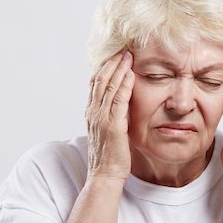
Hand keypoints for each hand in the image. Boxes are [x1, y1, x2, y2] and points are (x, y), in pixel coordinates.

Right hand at [85, 51, 134, 179]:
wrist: (105, 174)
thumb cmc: (109, 155)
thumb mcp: (108, 130)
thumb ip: (112, 114)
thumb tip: (121, 102)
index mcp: (92, 112)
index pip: (96, 83)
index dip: (105, 67)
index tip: (115, 55)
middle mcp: (93, 112)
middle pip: (100, 80)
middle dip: (112, 62)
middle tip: (122, 48)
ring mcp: (101, 118)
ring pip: (108, 86)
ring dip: (119, 68)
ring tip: (128, 54)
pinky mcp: (113, 125)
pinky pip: (118, 100)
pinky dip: (124, 85)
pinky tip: (130, 74)